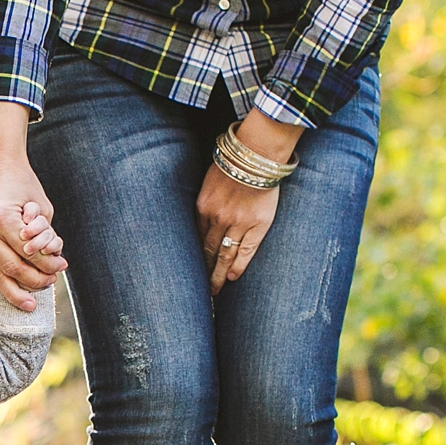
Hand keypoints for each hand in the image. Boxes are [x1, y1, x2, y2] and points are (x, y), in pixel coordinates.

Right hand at [0, 100, 66, 310]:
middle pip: (12, 267)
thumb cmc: (23, 183)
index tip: (62, 266)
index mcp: (3, 218)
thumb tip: (51, 260)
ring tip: (30, 304)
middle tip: (51, 282)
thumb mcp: (40, 205)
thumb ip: (44, 233)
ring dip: (14, 291)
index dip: (47, 263)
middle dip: (34, 280)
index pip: (28, 253)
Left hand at [197, 108, 301, 294]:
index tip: (187, 272)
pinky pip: (246, 250)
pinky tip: (232, 277)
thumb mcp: (208, 182)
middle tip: (197, 291)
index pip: (195, 239)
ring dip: (217, 275)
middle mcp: (217, 218)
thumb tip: (200, 221)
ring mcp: (238, 223)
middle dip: (201, 272)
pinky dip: (238, 265)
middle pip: (206, 252)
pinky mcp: (258, 224)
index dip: (192, 258)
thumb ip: (204, 203)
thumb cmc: (234, 163)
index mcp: (202, 207)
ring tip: (214, 291)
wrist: (257, 153)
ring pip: (224, 255)